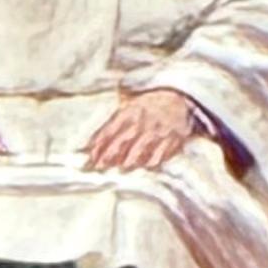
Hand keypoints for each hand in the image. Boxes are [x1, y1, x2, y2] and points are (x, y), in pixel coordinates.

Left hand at [85, 86, 204, 172]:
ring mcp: (157, 131)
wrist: (178, 99)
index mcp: (128, 112)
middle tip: (99, 166)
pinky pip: (160, 153)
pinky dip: (152, 161)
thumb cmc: (148, 105)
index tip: (90, 155)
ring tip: (121, 168)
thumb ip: (112, 124)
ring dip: (130, 159)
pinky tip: (145, 167)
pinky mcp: (171, 140)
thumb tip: (91, 144)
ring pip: (141, 148)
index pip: (110, 130)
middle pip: (122, 140)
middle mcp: (141, 121)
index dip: (99, 144)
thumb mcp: (129, 106)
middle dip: (109, 154)